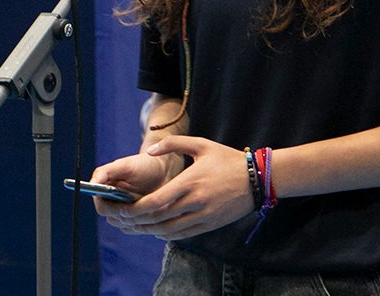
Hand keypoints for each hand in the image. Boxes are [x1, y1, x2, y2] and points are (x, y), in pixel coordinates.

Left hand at [97, 136, 253, 240]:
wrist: (258, 178)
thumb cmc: (228, 159)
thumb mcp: (202, 145)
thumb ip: (174, 144)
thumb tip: (151, 150)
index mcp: (190, 182)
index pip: (156, 202)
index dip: (136, 209)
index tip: (123, 208)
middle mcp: (194, 202)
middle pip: (158, 219)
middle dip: (137, 221)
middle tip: (122, 219)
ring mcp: (202, 216)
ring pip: (168, 230)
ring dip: (149, 230)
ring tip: (135, 226)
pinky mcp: (209, 224)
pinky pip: (182, 235)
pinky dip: (166, 234)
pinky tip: (157, 230)